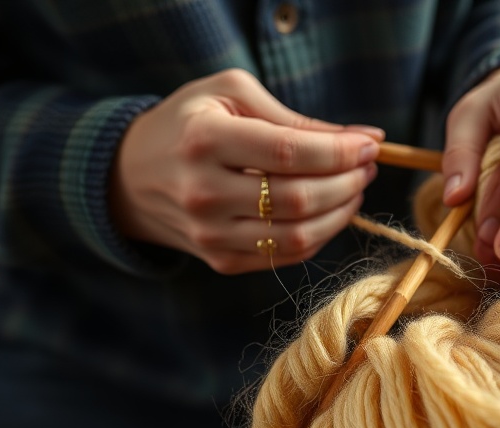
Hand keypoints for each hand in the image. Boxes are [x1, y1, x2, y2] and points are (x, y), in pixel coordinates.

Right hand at [109, 68, 382, 273]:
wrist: (129, 176)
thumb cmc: (190, 123)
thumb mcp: (230, 94)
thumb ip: (295, 117)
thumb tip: (364, 139)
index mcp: (205, 139)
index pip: (290, 152)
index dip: (340, 152)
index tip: (370, 145)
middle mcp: (203, 192)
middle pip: (299, 199)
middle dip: (348, 182)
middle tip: (366, 166)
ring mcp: (209, 234)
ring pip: (298, 236)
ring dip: (341, 213)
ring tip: (354, 189)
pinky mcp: (219, 260)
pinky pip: (285, 256)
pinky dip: (319, 236)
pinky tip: (329, 212)